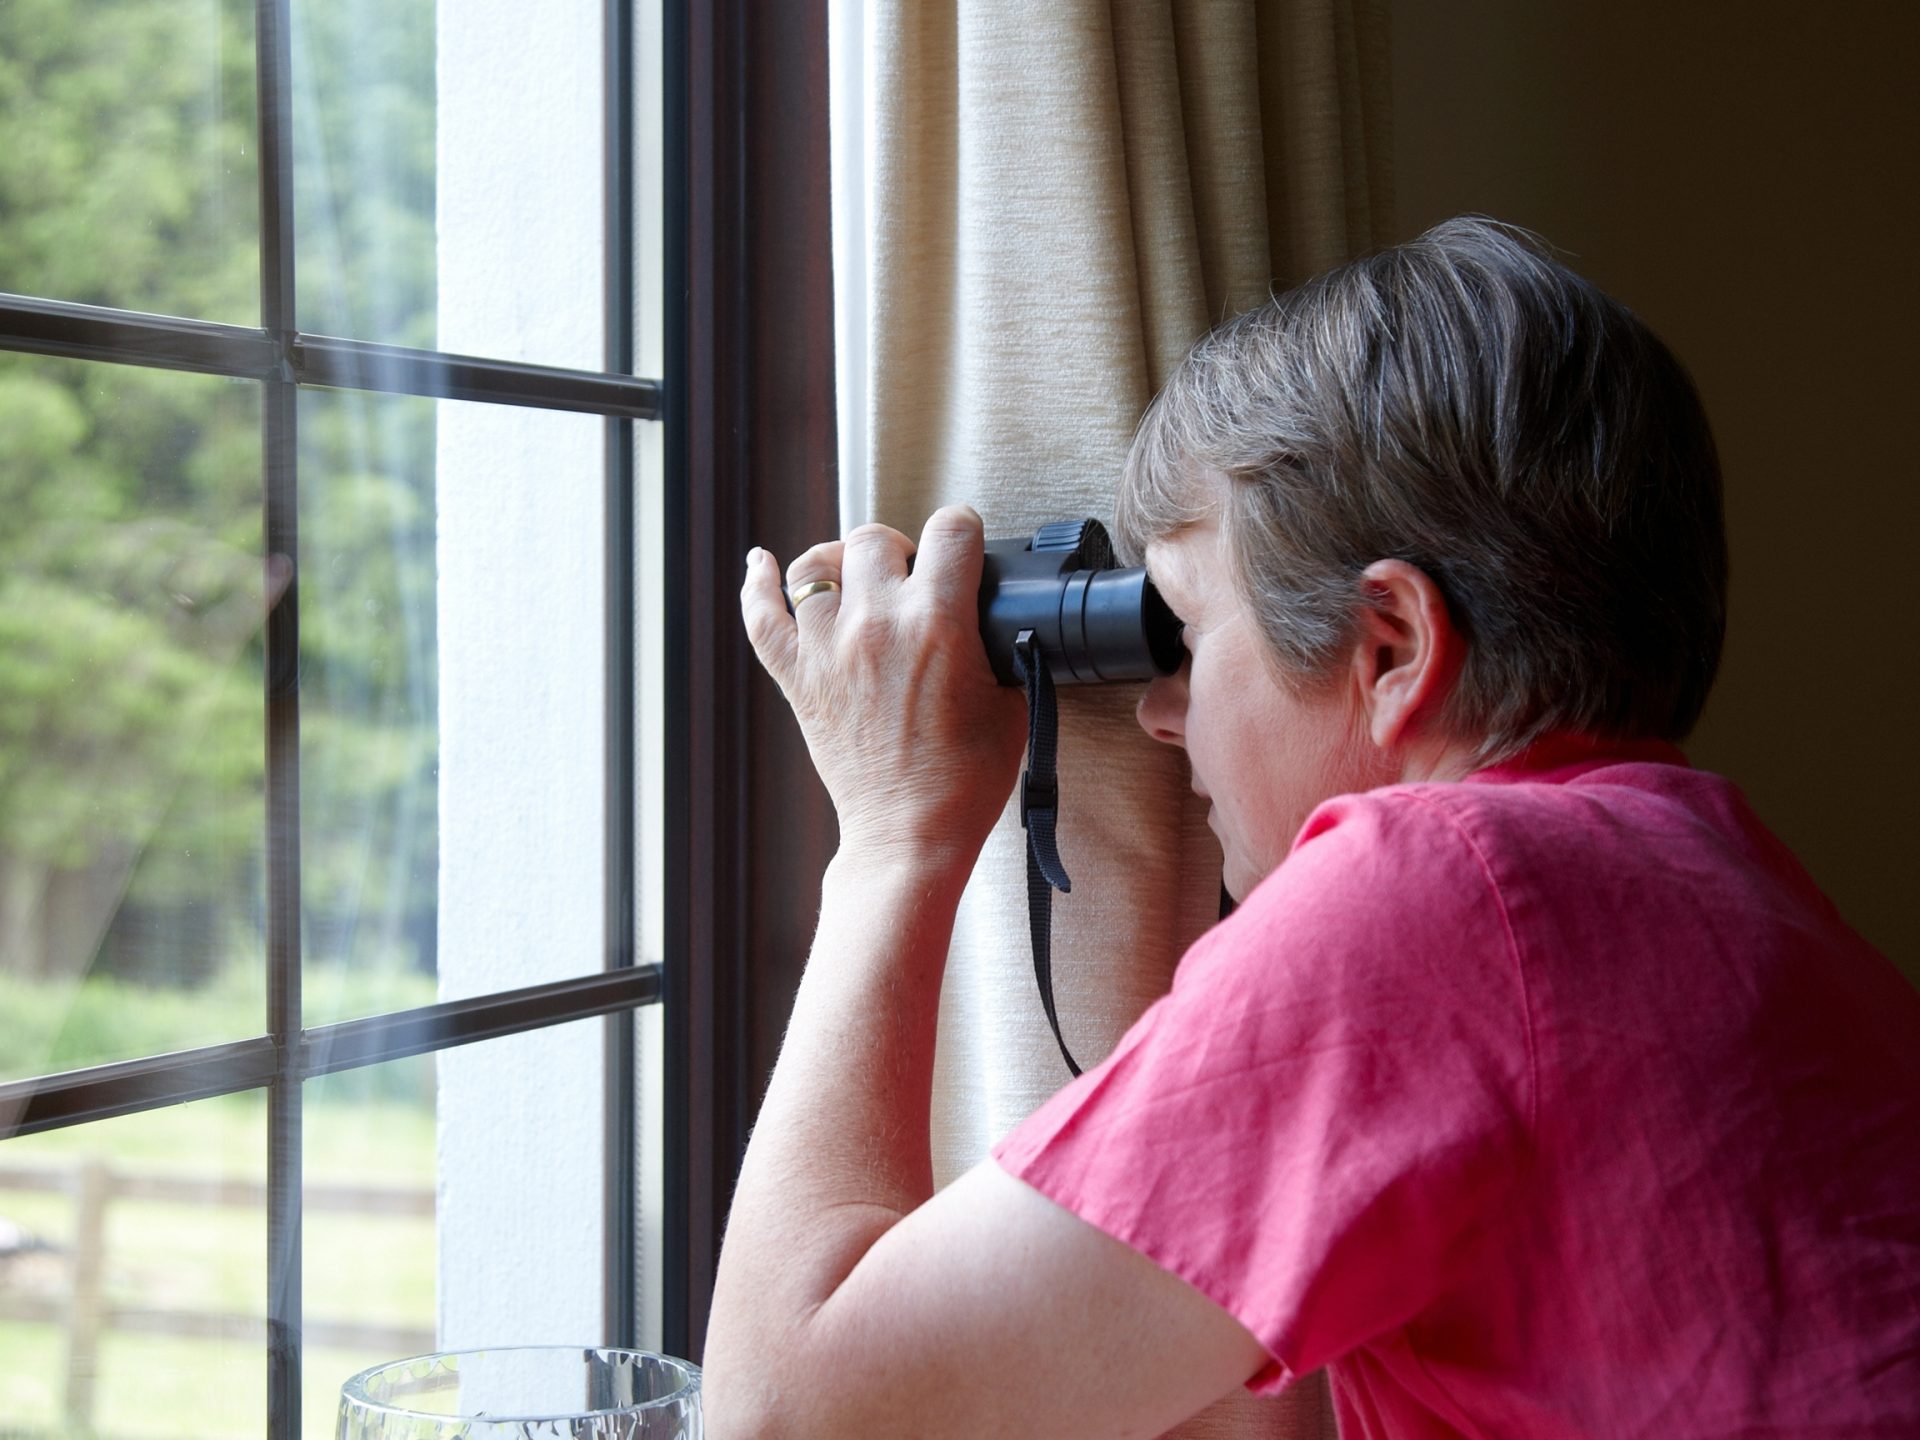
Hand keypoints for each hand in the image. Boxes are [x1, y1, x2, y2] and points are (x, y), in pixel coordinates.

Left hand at [740, 506, 1027, 870]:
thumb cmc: (966, 779)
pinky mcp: (797, 679)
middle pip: (875, 537)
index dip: (964, 531)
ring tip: (857, 577)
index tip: (964, 547)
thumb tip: (989, 622)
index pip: (951, 530)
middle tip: (913, 577)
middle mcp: (875, 624)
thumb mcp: (1010, 700)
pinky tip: (761, 562)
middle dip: (901, 548)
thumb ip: (999, 647)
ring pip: (816, 564)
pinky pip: (761, 616)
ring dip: (841, 562)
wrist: (911, 833)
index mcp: (936, 622)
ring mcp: (827, 649)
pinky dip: (757, 584)